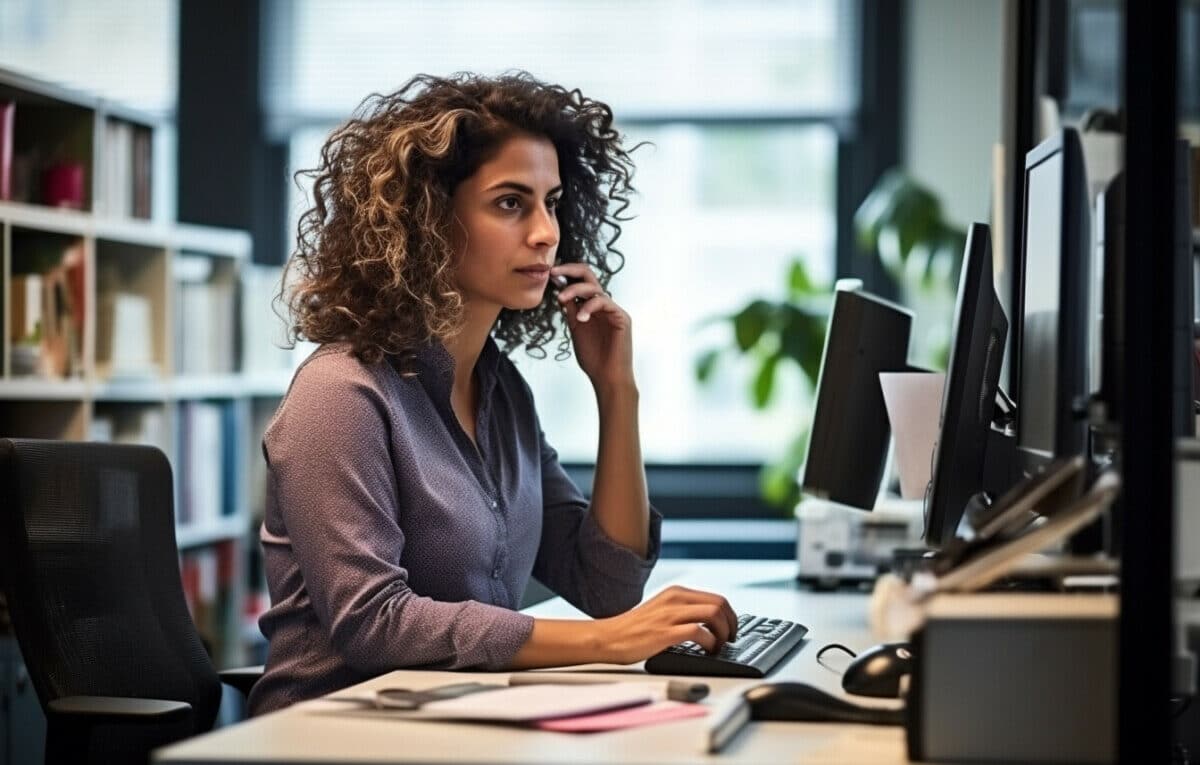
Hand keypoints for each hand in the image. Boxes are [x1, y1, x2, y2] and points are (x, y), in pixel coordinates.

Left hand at [551, 263, 633, 389]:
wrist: (607, 378)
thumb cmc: (593, 359)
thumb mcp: (576, 330)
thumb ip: (571, 311)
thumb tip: (560, 293)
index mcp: (593, 307)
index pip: (581, 282)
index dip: (566, 276)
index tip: (550, 275)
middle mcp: (604, 305)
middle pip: (589, 276)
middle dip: (570, 270)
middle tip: (553, 272)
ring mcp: (613, 310)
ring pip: (594, 287)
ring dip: (574, 290)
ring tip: (561, 300)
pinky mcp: (622, 317)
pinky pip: (604, 301)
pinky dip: (589, 306)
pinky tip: (581, 317)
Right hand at [593, 585, 738, 664]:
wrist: (607, 638)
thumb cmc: (633, 630)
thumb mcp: (661, 611)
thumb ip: (683, 611)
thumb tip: (710, 623)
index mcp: (676, 593)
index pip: (717, 598)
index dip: (731, 616)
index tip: (732, 631)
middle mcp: (675, 599)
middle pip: (720, 604)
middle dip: (732, 624)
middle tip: (730, 640)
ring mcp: (670, 614)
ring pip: (714, 614)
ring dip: (724, 633)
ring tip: (719, 647)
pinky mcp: (665, 632)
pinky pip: (699, 632)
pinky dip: (710, 643)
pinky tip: (707, 652)